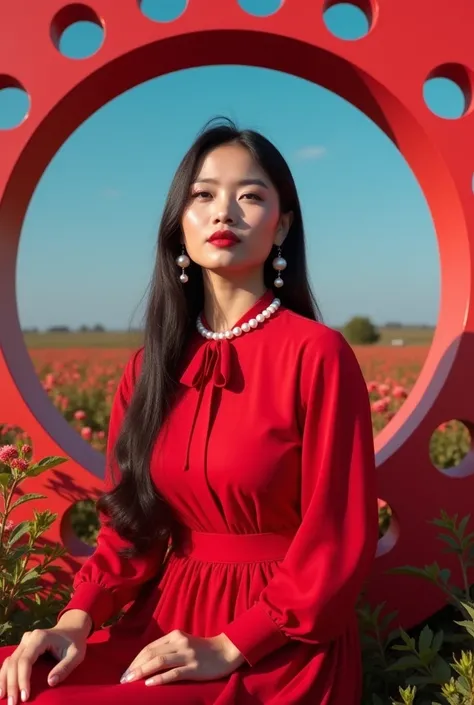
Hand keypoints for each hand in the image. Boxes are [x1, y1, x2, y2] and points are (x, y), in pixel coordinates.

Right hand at [0, 626, 87, 703]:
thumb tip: (50, 682)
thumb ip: (65, 667)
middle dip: (12, 684)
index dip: (23, 679)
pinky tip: (3, 688)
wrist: (72, 629)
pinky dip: (5, 675)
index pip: (25, 660)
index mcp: (40, 637)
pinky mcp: (23, 648)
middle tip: (12, 703)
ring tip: (3, 698)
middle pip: (14, 662)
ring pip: (9, 662)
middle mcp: (29, 638)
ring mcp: (24, 642)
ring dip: (4, 680)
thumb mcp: (76, 655)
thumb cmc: (75, 643)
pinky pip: (11, 661)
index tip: (25, 696)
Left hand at [120, 629, 244, 685]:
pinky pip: (174, 673)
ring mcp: (187, 655)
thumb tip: (147, 662)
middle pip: (151, 653)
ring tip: (131, 681)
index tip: (126, 672)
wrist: (226, 652)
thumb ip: (168, 649)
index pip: (149, 647)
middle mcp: (179, 642)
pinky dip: (160, 678)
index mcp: (175, 635)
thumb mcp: (184, 643)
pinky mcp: (194, 667)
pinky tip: (149, 684)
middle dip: (135, 666)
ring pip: (160, 661)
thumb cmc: (202, 650)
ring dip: (143, 671)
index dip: (136, 659)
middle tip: (124, 679)